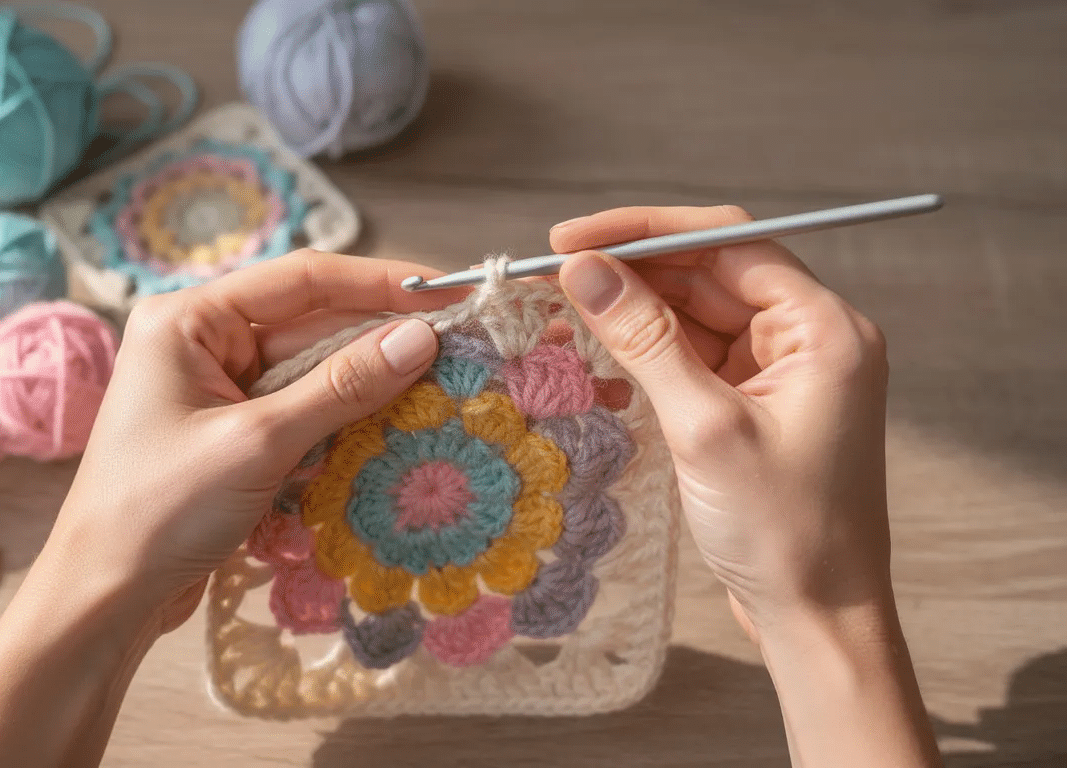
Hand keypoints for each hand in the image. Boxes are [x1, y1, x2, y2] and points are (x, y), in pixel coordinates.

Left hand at [53, 250, 461, 631]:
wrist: (104, 599)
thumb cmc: (158, 512)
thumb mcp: (257, 444)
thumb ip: (342, 387)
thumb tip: (420, 337)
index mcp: (188, 321)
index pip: (301, 280)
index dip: (380, 281)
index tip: (446, 288)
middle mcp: (202, 345)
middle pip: (312, 324)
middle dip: (381, 337)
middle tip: (460, 341)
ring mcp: (219, 392)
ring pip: (314, 373)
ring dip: (369, 384)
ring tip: (442, 384)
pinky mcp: (235, 437)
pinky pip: (304, 413)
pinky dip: (345, 422)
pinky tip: (394, 427)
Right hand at [554, 206, 941, 767]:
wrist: (817, 617)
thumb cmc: (783, 531)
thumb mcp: (704, 427)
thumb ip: (644, 339)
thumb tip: (584, 269)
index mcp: (823, 328)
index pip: (728, 243)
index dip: (645, 231)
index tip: (571, 238)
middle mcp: (809, 337)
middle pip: (708, 274)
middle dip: (630, 272)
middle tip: (550, 277)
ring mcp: (782, 371)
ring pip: (695, 315)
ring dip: (631, 314)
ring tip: (559, 317)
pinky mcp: (756, 403)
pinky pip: (694, 357)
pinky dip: (646, 355)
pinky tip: (596, 361)